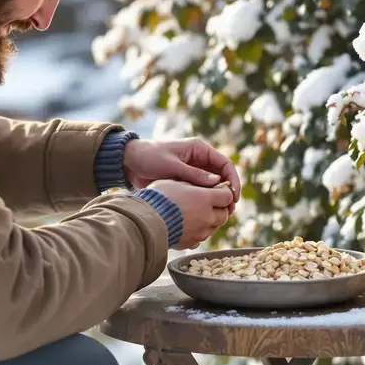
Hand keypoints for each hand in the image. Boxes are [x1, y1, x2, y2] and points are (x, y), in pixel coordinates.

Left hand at [124, 138, 240, 208]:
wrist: (130, 162)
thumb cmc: (150, 157)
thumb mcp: (171, 165)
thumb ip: (193, 174)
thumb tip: (217, 182)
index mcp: (199, 149)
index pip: (224, 163)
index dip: (233, 179)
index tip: (233, 195)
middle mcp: (200, 159)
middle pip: (222, 176)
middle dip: (228, 192)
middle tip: (230, 210)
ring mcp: (194, 171)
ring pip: (213, 186)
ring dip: (218, 198)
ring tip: (221, 215)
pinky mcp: (187, 181)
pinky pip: (201, 191)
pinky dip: (206, 201)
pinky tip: (208, 213)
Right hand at [148, 180, 233, 248]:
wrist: (145, 220)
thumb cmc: (158, 197)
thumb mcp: (176, 182)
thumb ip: (194, 183)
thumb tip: (206, 183)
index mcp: (206, 199)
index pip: (227, 196)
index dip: (224, 192)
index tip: (219, 190)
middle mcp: (207, 217)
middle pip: (224, 214)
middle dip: (220, 208)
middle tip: (210, 203)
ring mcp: (200, 232)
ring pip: (214, 227)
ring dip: (211, 221)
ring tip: (199, 214)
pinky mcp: (190, 243)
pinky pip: (201, 238)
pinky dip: (199, 232)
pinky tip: (189, 226)